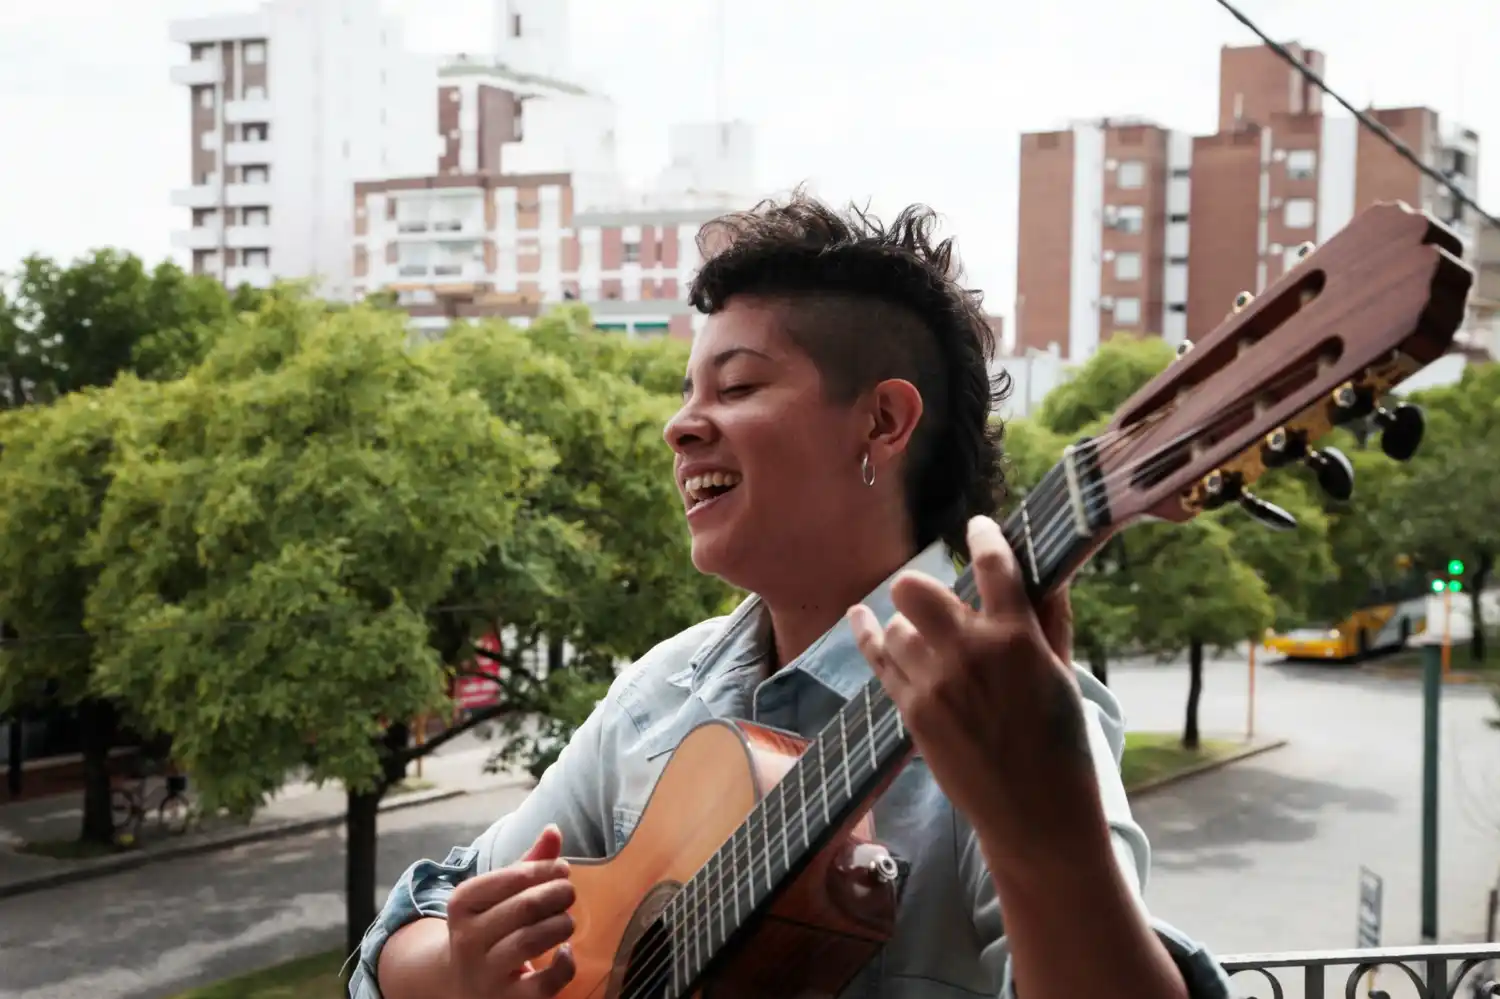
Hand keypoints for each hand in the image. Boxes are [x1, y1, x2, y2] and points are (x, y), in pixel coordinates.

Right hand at [446, 825, 576, 998]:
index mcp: (462, 903)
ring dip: (561, 923)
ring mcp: (485, 973)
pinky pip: (542, 985)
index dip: (545, 869)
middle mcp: (466, 939)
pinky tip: (567, 952)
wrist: (460, 984)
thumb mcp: (496, 896)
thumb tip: (554, 829)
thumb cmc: (488, 929)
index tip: (563, 869)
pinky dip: (564, 965)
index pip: (511, 877)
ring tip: (567, 919)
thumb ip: (526, 864)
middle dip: (557, 894)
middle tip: (569, 892)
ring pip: (531, 940)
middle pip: (525, 907)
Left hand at [847, 515, 1099, 861]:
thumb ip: (1050, 620)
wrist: (1034, 813)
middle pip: (917, 588)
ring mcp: (934, 683)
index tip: (977, 526)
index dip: (984, 536)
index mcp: (1017, 638)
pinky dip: (869, 635)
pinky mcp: (912, 711)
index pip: (994, 565)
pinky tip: (860, 616)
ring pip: (897, 625)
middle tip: (939, 603)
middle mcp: (969, 652)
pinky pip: (879, 659)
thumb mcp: (1063, 675)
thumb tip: (1046, 571)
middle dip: (923, 587)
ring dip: (912, 628)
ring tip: (933, 648)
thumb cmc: (1061, 744)